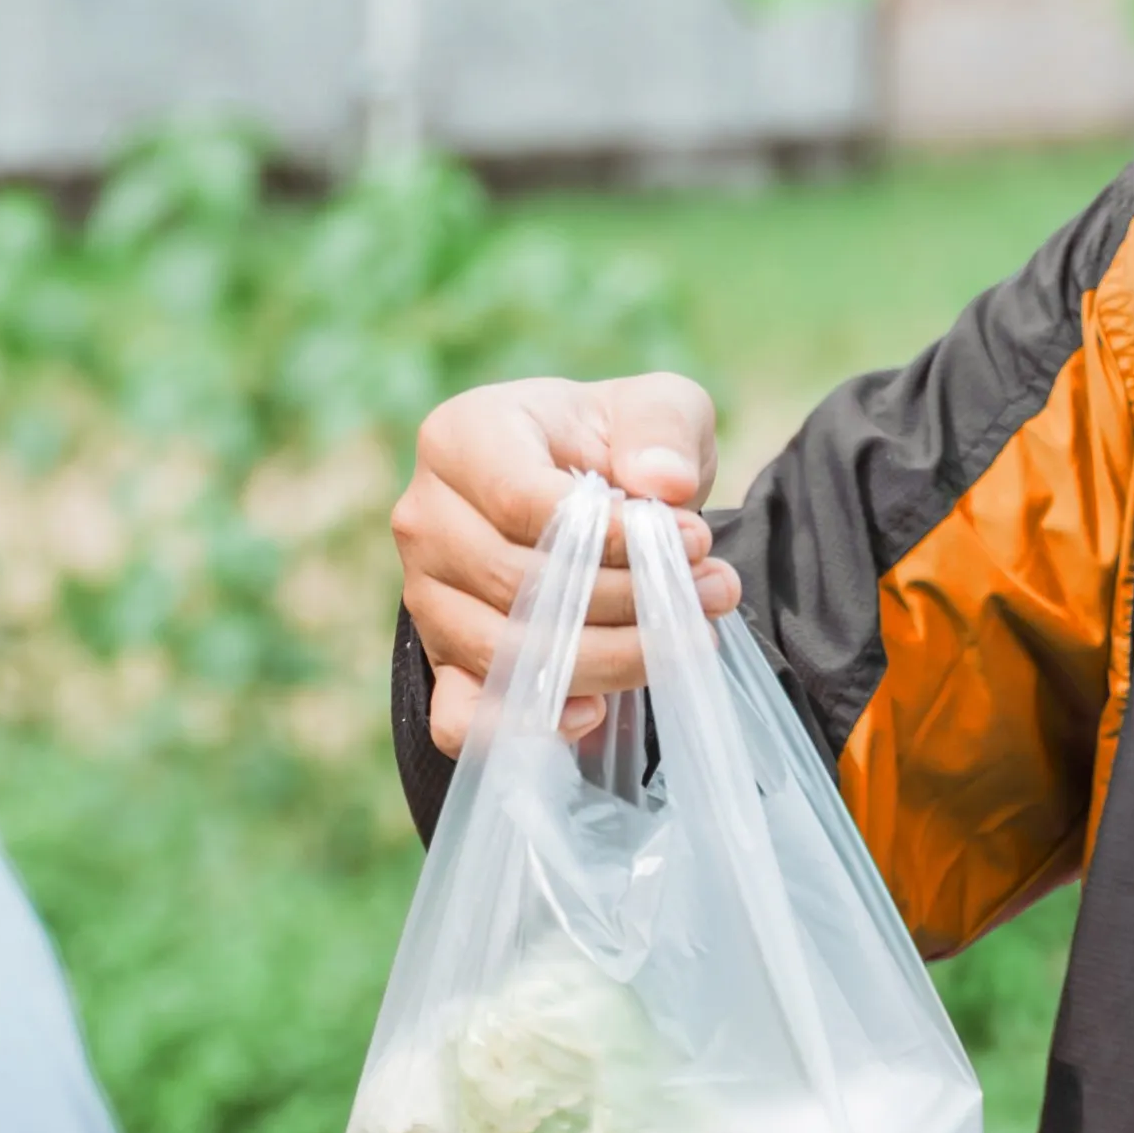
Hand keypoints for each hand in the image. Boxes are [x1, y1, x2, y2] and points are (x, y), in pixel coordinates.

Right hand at [393, 375, 732, 752]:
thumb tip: (664, 483)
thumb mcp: (658, 408)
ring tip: (685, 638)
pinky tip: (593, 713)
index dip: (612, 535)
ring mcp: (425, 596)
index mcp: (462, 439)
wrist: (590, 493)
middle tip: (708, 595)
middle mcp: (425, 519)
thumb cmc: (616, 445)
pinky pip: (460, 716)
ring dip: (608, 660)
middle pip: (517, 585)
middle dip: (628, 601)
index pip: (523, 502)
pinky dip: (525, 724)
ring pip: (502, 653)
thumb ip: (663, 429)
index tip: (691, 540)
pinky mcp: (439, 660)